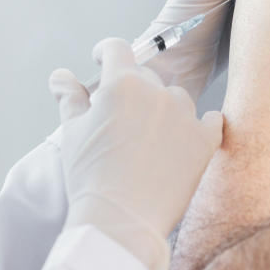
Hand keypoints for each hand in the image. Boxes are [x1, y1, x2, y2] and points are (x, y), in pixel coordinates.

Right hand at [49, 39, 223, 269]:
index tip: (103, 58)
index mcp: (121, 84)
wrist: (121, 220)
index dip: (107, 51)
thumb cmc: (90, 176)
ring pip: (176, 98)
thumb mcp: (72, 133)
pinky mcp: (204, 141)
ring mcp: (184, 115)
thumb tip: (60, 75)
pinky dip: (201, 124)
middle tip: (120, 121)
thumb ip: (70, 98)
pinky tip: (188, 136)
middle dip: (131, 91)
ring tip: (150, 140)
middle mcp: (156, 92)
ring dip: (164, 109)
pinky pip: (210, 120)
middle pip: (145, 76)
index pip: (117, 49)